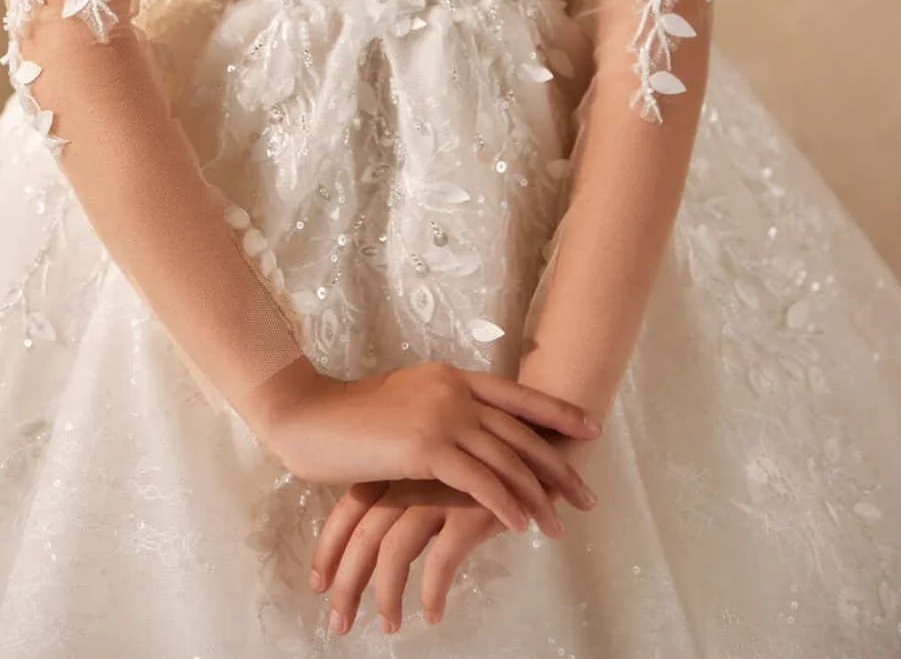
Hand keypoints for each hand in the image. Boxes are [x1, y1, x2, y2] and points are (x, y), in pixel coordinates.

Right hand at [245, 355, 600, 535]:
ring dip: (537, 495)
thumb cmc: (353, 415)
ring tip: (558, 524)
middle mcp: (454, 390)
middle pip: (521, 432)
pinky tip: (519, 524)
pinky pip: (478, 480)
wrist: (310, 415)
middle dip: (558, 467)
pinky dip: (504, 504)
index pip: (517, 395)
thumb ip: (441, 408)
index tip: (589, 429)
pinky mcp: (425, 447)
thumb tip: (468, 427)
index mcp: (452, 376)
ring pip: (505, 459)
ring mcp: (442, 415)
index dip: (556, 413)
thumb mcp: (408, 400)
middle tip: (587, 495)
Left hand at [309, 437, 598, 637]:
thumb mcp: (436, 464)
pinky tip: (432, 614)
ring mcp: (440, 488)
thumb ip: (407, 484)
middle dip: (346, 583)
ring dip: (386, 596)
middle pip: (363, 533)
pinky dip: (433, 590)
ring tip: (387, 627)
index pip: (350, 506)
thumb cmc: (485, 452)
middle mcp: (411, 473)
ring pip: (395, 550)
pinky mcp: (472, 506)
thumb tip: (374, 529)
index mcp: (398, 459)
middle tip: (338, 624)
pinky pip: (443, 559)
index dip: (330, 547)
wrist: (539, 428)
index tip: (317, 585)